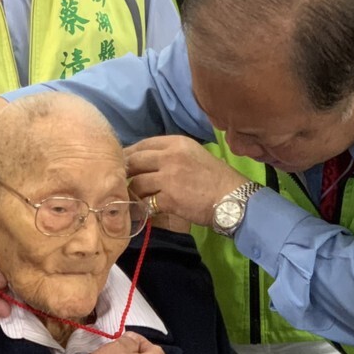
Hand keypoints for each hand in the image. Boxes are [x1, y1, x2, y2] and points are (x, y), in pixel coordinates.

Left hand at [124, 136, 249, 225]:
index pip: (143, 144)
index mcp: (177, 143)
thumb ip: (172, 154)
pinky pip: (146, 202)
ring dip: (134, 192)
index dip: (130, 154)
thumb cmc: (216, 178)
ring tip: (135, 198)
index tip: (123, 163)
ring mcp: (168, 177)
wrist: (232, 199)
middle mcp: (170, 156)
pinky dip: (143, 207)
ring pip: (137, 183)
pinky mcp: (168, 198)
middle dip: (125, 172)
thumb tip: (147, 160)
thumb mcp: (194, 155)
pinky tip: (144, 210)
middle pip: (134, 161)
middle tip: (121, 182)